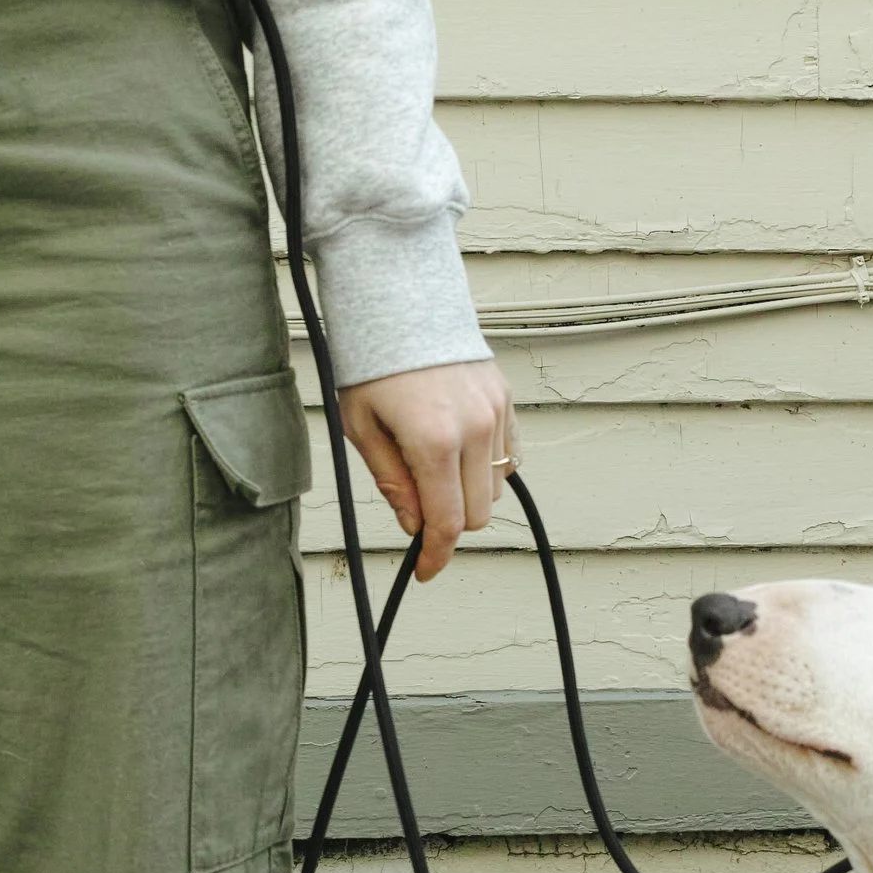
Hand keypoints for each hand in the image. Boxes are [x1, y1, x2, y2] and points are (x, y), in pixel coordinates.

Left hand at [337, 357, 516, 579]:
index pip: (446, 522)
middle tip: (418, 508)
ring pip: (495, 489)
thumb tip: (414, 525)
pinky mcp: (505, 401)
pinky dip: (486, 468)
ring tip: (433, 469)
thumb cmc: (374, 362)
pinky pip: (509, 456)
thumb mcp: (363, 426)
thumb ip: (391, 481)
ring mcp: (495, 414)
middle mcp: (474, 430)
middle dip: (448, 523)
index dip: (436, 555)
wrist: (403, 302)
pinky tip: (459, 454)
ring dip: (467, 495)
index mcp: (433, 441)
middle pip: (477, 514)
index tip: (426, 570)